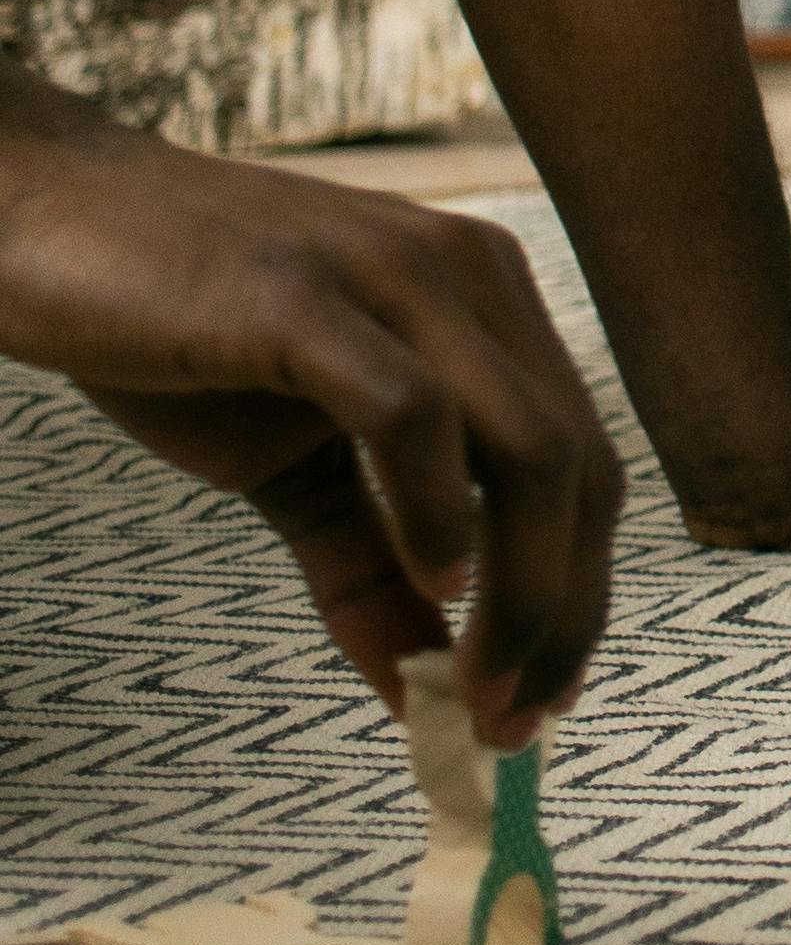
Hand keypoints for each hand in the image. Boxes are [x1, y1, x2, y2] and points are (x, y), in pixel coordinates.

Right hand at [0, 79, 621, 744]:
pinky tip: (428, 593)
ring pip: (529, 447)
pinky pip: (413, 412)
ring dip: (522, 592)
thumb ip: (366, 566)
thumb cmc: (172, 333)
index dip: (582, 592)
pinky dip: (438, 512)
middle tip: (516, 726)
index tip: (546, 703)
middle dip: (564, 614)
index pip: (583, 463)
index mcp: (483, 302)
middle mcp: (468, 275)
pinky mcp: (309, 298)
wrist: (43, 217)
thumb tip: (422, 693)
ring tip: (477, 691)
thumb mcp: (288, 468)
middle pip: (578, 467)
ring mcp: (395, 276)